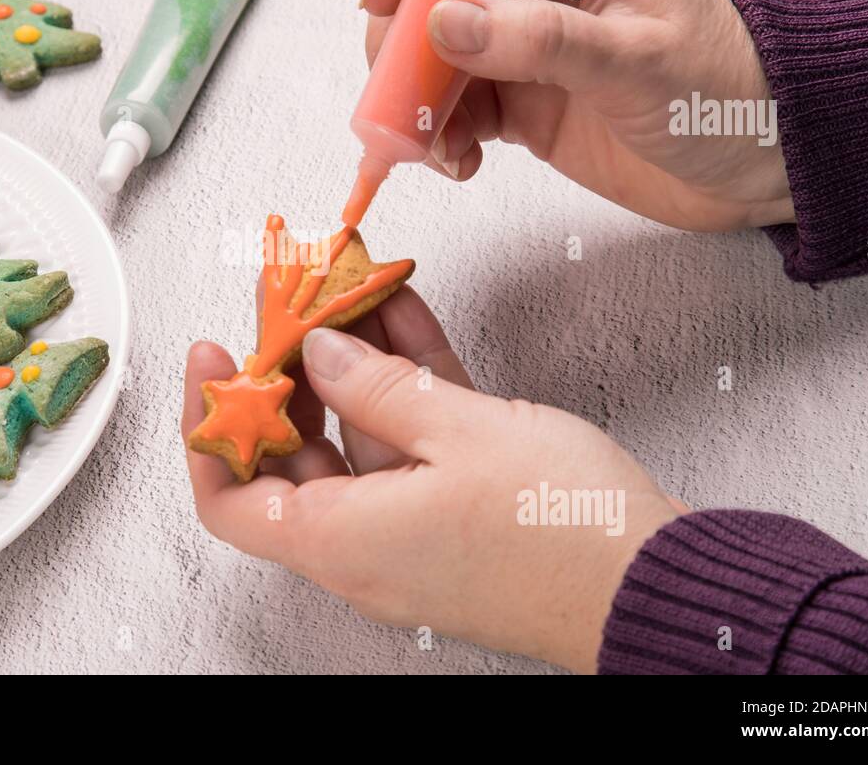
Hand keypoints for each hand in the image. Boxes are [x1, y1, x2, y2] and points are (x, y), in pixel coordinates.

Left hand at [182, 287, 682, 671]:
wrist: (657, 581)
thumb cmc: (563, 534)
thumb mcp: (459, 434)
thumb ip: (377, 387)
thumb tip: (321, 354)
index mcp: (341, 541)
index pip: (230, 499)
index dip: (209, 425)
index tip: (213, 358)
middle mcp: (365, 543)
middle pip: (293, 453)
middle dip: (286, 369)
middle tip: (291, 301)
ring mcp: (412, 524)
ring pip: (356, 434)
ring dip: (352, 360)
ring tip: (348, 286)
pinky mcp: (458, 504)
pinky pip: (411, 435)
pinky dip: (403, 379)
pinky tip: (400, 313)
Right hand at [363, 0, 793, 232]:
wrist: (757, 164)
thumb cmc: (724, 91)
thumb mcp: (636, 62)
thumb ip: (542, 40)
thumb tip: (445, 21)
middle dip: (406, 41)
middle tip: (397, 92)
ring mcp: (526, 46)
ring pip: (438, 57)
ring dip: (420, 100)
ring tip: (435, 146)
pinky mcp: (522, 101)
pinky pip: (458, 110)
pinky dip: (444, 137)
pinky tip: (459, 162)